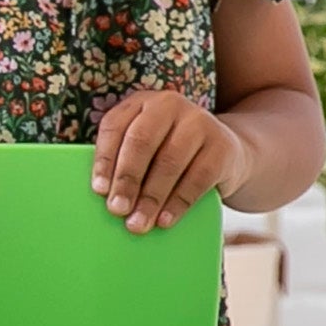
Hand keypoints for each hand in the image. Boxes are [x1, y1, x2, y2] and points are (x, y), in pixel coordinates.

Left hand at [95, 87, 244, 232]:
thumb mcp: (148, 147)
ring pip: (169, 161)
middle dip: (127, 179)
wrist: (226, 152)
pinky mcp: (223, 146)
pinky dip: (178, 202)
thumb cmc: (172, 153)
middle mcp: (170, 104)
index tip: (99, 190)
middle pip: (141, 141)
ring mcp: (200, 122)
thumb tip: (105, 196)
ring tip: (138, 223)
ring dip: (151, 197)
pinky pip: (198, 178)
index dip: (104, 159)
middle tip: (117, 210)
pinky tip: (165, 220)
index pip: (115, 126)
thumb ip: (124, 161)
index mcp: (142, 102)